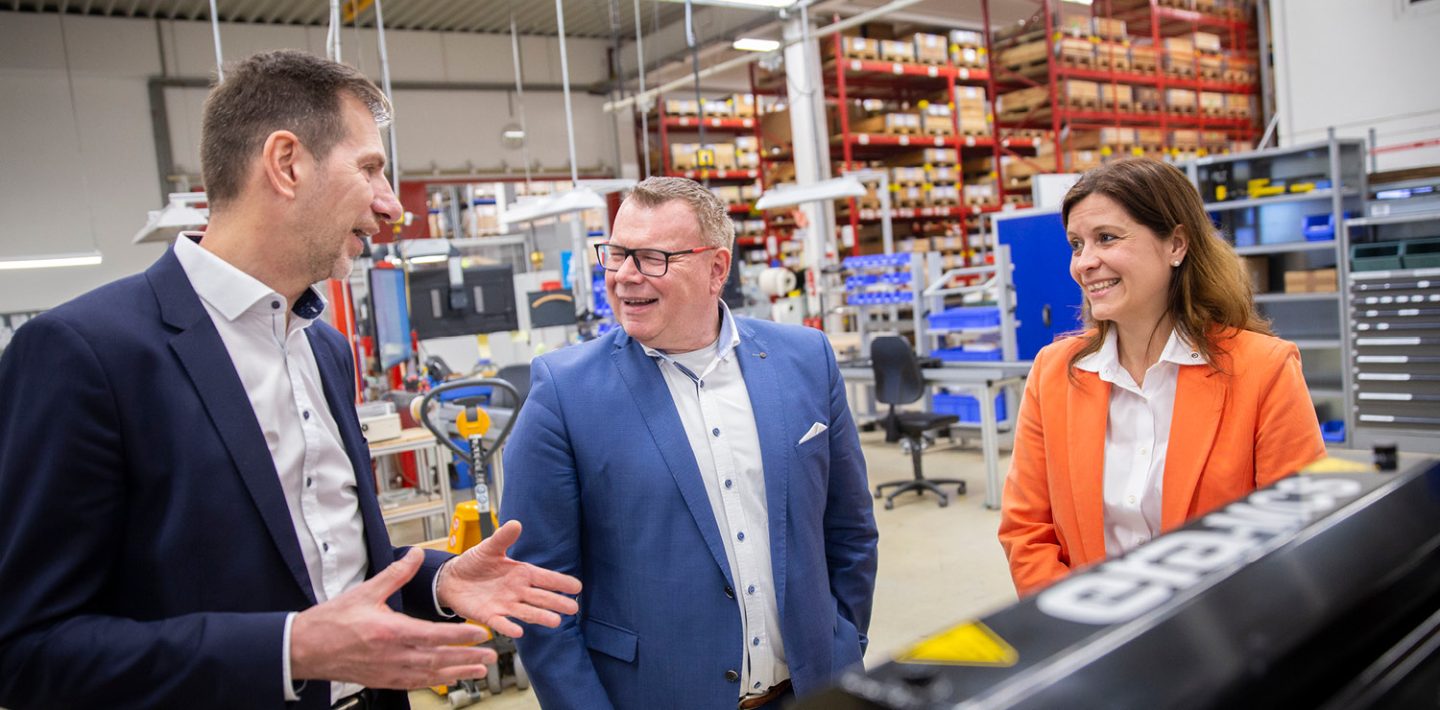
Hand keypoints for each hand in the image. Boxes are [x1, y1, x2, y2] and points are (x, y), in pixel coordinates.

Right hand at [291, 548, 495, 688]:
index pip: (433, 635)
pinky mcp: (384, 680)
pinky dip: (436, 681)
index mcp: (390, 631)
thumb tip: (415, 553)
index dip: (460, 636)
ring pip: (430, 674)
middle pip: (438, 658)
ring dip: (458, 672)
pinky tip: (451, 678)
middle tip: (491, 656)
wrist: (306, 648)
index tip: (481, 634)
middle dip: (467, 658)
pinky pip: (415, 683)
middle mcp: (392, 655)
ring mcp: (388, 671)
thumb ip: (396, 574)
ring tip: (480, 670)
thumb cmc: (332, 621)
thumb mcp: (366, 591)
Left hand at [437, 520, 581, 636]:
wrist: (452, 579)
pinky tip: (518, 632)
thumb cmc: (474, 563)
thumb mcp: (489, 548)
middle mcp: (517, 591)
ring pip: (526, 611)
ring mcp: (505, 604)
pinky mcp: (489, 615)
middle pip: (541, 597)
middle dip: (557, 602)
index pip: (545, 578)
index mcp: (521, 573)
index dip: (560, 582)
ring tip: (556, 622)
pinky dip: (509, 627)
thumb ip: (503, 538)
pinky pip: (501, 622)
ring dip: (540, 617)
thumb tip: (516, 523)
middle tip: (573, 608)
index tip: (577, 587)